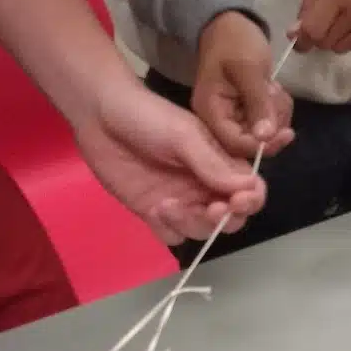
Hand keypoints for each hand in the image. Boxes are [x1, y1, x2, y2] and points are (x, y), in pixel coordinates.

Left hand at [77, 79, 272, 244]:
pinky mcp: (154, 213)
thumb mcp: (185, 135)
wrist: (100, 115)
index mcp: (221, 164)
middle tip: (211, 210)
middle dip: (225, 220)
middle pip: (231, 218)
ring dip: (193, 224)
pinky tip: (153, 209)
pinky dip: (168, 229)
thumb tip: (249, 189)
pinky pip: (172, 235)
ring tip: (168, 205)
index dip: (250, 201)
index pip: (250, 190)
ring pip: (202, 230)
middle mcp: (205, 186)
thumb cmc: (148, 117)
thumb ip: (214, 164)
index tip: (237, 201)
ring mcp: (181, 201)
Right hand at [194, 11, 294, 157]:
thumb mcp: (248, 69)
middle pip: (251, 143)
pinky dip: (277, 108)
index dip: (261, 145)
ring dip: (278, 113)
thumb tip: (265, 137)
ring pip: (264, 133)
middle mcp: (218, 120)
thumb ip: (257, 103)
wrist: (231, 23)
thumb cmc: (234, 42)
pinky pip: (268, 122)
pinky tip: (274, 89)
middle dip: (273, 124)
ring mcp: (234, 116)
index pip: (234, 144)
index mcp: (210, 111)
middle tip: (278, 96)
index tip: (287, 133)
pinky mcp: (247, 111)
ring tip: (274, 88)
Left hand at [292, 0, 350, 53]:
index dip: (303, 40)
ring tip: (341, 21)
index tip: (300, 42)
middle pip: (327, 43)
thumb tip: (295, 34)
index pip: (314, 30)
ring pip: (343, 48)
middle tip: (324, 23)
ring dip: (337, 39)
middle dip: (320, 36)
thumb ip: (306, 7)